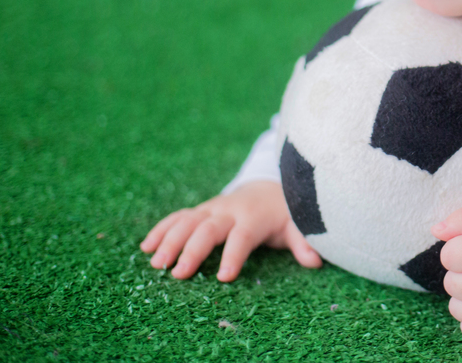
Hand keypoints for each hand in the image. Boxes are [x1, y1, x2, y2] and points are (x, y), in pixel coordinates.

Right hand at [140, 180, 321, 280]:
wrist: (270, 185)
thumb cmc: (284, 212)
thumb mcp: (298, 225)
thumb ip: (304, 242)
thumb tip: (316, 261)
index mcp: (254, 217)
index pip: (242, 237)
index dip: (233, 256)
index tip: (225, 277)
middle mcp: (229, 211)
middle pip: (208, 229)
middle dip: (192, 251)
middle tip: (178, 274)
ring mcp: (212, 209)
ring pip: (187, 221)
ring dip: (170, 241)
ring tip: (156, 264)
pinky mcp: (201, 210)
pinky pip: (178, 217)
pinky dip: (161, 229)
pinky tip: (145, 246)